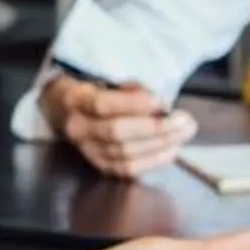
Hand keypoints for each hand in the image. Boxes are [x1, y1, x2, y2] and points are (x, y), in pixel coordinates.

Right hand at [38, 75, 197, 178]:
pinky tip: (172, 149)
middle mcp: (78, 129)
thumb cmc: (95, 91)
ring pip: (125, 154)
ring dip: (161, 145)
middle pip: (116, 133)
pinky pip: (128, 170)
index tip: (162, 101)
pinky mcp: (99, 166)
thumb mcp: (106, 80)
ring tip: (184, 133)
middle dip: (155, 128)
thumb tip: (160, 105)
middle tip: (184, 121)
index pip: (102, 105)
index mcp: (75, 100)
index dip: (134, 104)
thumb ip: (131, 90)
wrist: (66, 111)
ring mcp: (87, 151)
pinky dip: (154, 161)